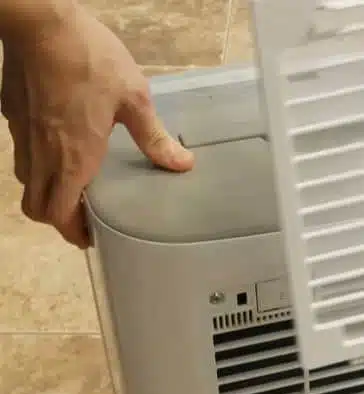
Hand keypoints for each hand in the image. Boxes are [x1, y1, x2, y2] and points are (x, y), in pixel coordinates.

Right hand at [0, 2, 193, 248]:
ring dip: (48, 194)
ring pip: (27, 183)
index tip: (94, 239)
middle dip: (59, 221)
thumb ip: (154, 138)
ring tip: (75, 190)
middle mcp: (42, 155)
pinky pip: (22, 155)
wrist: (39, 22)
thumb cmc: (91, 59)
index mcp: (73, 158)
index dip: (74, 233)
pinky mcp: (13, 116)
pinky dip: (38, 167)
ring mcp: (23, 136)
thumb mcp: (134, 99)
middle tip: (86, 220)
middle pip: (38, 207)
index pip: (60, 214)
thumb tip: (182, 164)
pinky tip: (60, 152)